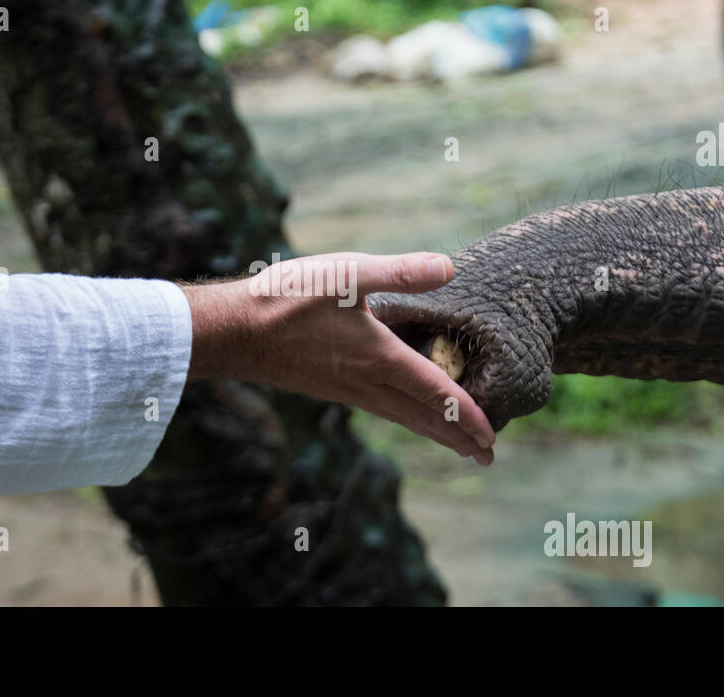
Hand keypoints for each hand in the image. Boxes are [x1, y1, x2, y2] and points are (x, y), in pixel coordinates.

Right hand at [181, 252, 495, 464]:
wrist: (232, 332)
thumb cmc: (286, 298)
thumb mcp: (347, 273)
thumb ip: (399, 271)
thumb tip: (449, 266)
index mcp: (380, 358)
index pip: (436, 394)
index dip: (467, 416)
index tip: (491, 437)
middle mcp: (367, 383)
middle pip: (423, 418)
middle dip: (457, 438)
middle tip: (486, 457)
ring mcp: (347, 390)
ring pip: (402, 418)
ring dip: (433, 433)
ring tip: (457, 445)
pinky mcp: (330, 387)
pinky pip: (381, 410)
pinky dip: (406, 418)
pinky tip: (405, 414)